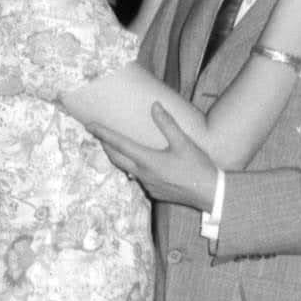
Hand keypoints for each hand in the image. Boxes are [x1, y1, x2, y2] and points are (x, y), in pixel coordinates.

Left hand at [86, 104, 218, 209]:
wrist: (210, 194)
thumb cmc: (198, 167)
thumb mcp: (184, 142)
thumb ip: (167, 124)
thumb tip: (155, 106)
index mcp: (148, 160)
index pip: (119, 144)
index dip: (103, 134)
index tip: (90, 125)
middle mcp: (143, 174)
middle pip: (117, 158)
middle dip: (106, 146)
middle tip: (98, 134)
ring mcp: (148, 185)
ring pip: (128, 169)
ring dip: (120, 158)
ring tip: (116, 147)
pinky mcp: (154, 193)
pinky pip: (139, 178)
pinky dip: (135, 169)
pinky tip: (141, 164)